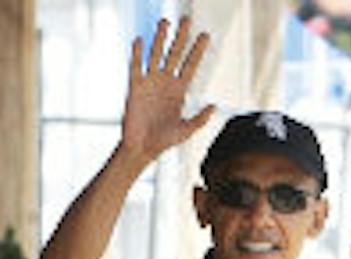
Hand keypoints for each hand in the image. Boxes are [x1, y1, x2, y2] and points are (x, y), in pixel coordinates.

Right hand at [121, 18, 215, 162]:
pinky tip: (140, 40)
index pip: (191, 65)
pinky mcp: (135, 87)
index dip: (198, 51)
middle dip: (181, 37)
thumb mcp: (186, 130)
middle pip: (175, 54)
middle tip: (187, 19)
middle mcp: (165, 82)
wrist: (143, 148)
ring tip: (165, 22)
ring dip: (160, 39)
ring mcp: (150, 83)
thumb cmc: (165, 140)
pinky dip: (138, 54)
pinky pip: (136, 67)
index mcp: (180, 90)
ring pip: (156, 55)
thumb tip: (214, 106)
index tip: (205, 35)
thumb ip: (200, 119)